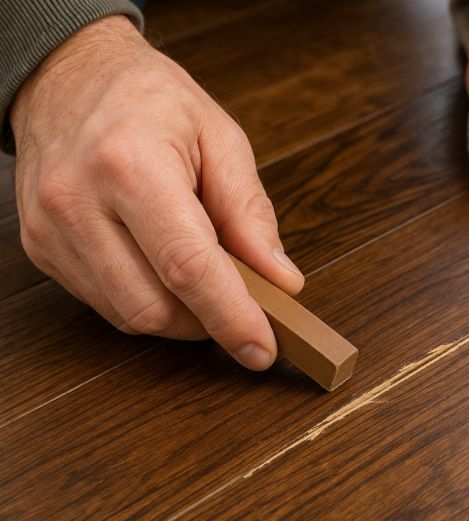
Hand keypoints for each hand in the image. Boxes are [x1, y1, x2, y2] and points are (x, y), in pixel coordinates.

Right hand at [11, 15, 303, 369]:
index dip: (231, 318)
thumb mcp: (220, 137)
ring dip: (179, 316)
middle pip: (154, 307)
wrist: (66, 75)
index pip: (188, 267)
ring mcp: (51, 230)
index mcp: (131, 165)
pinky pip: (105, 303)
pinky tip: (160, 267)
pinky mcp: (41, 248)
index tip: (263, 350)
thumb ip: (251, 214)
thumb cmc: (149, 98)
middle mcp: (79, 202)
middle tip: (241, 302)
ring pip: (129, 316)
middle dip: (208, 322)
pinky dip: (147, 300)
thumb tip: (280, 280)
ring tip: (201, 275)